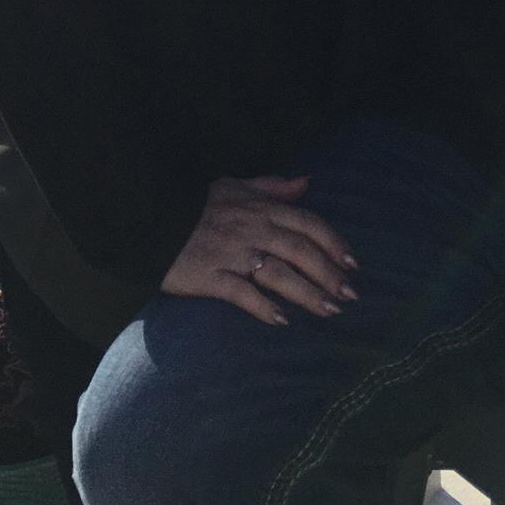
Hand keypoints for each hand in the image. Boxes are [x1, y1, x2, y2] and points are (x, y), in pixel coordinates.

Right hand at [161, 174, 358, 326]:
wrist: (152, 218)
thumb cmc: (198, 204)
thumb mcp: (236, 185)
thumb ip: (273, 186)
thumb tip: (306, 183)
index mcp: (260, 208)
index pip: (308, 223)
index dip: (333, 243)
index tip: (352, 263)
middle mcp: (251, 229)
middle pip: (300, 251)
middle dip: (329, 274)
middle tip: (350, 296)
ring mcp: (231, 253)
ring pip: (278, 274)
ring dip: (307, 293)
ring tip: (329, 311)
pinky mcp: (209, 276)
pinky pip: (241, 293)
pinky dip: (264, 307)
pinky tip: (283, 321)